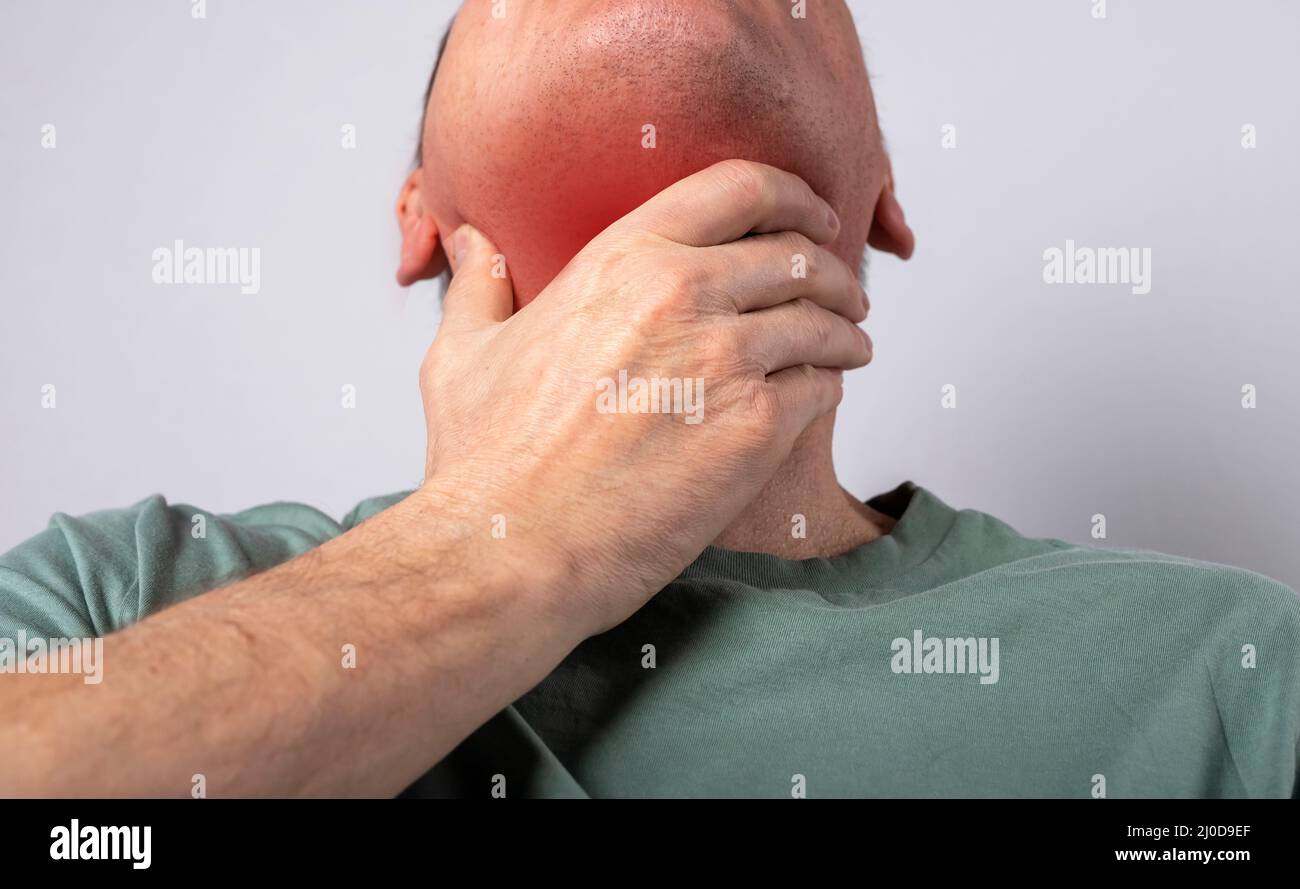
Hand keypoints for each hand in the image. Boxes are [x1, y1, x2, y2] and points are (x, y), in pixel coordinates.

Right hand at [418, 160, 871, 637]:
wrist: (513, 550)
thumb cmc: (484, 463)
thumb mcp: (462, 354)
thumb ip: (479, 287)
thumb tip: (471, 242)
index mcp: (620, 260)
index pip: (738, 187)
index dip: (792, 194)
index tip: (812, 214)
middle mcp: (681, 294)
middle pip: (796, 255)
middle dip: (833, 270)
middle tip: (845, 291)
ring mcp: (724, 359)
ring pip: (824, 321)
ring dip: (847, 329)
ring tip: (852, 343)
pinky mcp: (754, 428)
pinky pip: (823, 386)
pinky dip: (833, 386)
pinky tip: (826, 394)